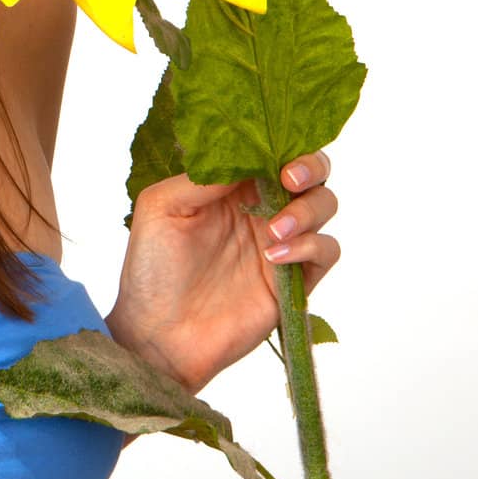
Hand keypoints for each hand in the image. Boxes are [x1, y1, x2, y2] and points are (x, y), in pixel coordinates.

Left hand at [104, 150, 339, 395]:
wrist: (160, 335)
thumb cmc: (152, 269)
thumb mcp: (162, 207)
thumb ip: (204, 177)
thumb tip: (244, 152)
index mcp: (229, 186)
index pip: (270, 150)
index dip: (281, 143)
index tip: (275, 153)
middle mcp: (259, 209)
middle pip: (310, 173)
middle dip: (310, 168)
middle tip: (289, 179)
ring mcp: (279, 243)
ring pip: (323, 207)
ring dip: (306, 211)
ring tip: (273, 231)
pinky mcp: (294, 280)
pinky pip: (326, 252)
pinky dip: (310, 248)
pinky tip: (275, 258)